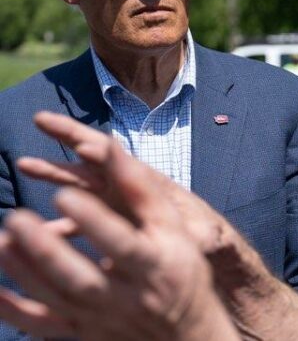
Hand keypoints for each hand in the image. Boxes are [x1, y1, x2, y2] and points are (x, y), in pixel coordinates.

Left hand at [0, 188, 238, 340]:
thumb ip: (140, 189)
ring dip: (24, 272)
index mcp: (153, 264)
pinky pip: (43, 328)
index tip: (63, 194)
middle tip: (16, 218)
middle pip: (80, 278)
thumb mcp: (172, 227)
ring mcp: (101, 319)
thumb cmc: (179, 265)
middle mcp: (126, 297)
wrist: (185, 329)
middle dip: (46, 250)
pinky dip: (12, 312)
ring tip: (0, 241)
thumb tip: (112, 147)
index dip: (93, 220)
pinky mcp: (83, 332)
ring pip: (56, 301)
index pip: (120, 243)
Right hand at [17, 111, 234, 254]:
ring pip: (80, 180)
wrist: (198, 248)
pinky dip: (60, 222)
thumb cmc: (203, 235)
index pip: (124, 160)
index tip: (81, 142)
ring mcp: (116, 199)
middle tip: (41, 119)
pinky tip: (42, 232)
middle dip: (69, 136)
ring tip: (23, 162)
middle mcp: (130, 184)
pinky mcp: (109, 218)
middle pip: (95, 155)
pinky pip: (78, 217)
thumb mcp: (204, 236)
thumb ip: (201, 234)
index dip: (101, 150)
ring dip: (54, 171)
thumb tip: (205, 236)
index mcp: (150, 182)